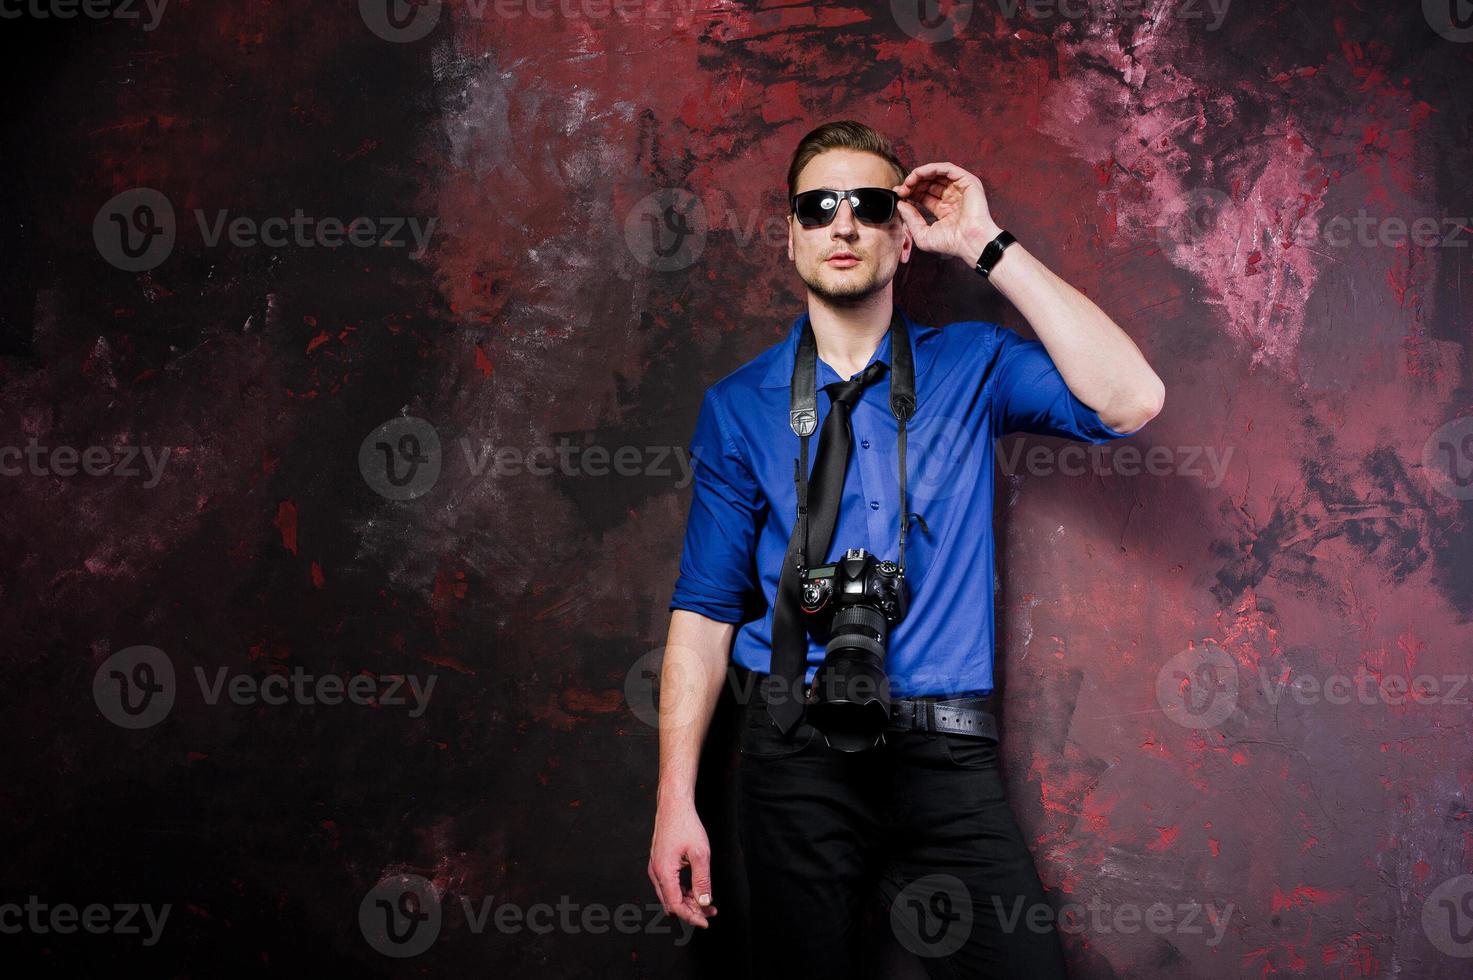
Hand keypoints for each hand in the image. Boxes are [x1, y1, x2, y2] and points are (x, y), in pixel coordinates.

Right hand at [648, 803, 718, 929]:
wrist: (674, 805)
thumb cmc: (686, 825)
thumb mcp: (700, 854)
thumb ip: (702, 880)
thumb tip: (704, 903)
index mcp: (663, 872)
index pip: (675, 905)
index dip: (691, 916)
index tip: (706, 922)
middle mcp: (656, 873)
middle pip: (671, 903)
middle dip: (691, 911)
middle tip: (711, 913)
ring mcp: (656, 868)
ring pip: (670, 895)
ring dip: (688, 902)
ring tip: (707, 903)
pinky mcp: (659, 864)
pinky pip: (669, 885)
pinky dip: (683, 891)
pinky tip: (696, 890)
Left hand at [894, 162, 1002, 263]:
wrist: (970, 243)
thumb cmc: (951, 243)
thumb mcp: (923, 234)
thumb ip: (911, 219)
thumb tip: (900, 204)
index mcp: (943, 209)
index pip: (923, 195)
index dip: (910, 193)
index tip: (898, 194)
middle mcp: (952, 197)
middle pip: (928, 183)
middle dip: (912, 184)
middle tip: (901, 189)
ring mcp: (960, 188)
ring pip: (936, 173)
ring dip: (919, 174)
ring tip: (908, 182)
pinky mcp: (967, 181)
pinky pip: (946, 168)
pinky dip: (931, 168)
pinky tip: (919, 174)